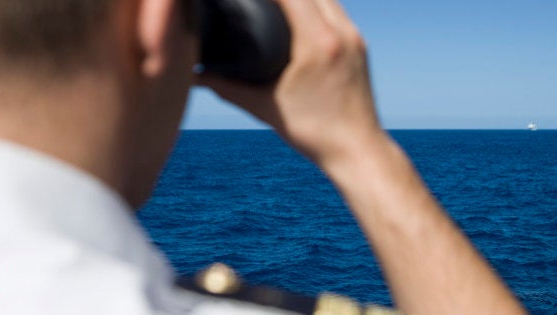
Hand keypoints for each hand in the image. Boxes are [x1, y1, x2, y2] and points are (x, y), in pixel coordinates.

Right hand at [196, 0, 386, 166]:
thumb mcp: (264, 108)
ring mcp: (355, 37)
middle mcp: (342, 32)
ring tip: (275, 4)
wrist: (357, 150)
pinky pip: (337, 11)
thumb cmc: (314, 133)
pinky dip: (317, 4)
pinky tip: (301, 12)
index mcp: (318, 42)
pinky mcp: (360, 46)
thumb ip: (226, 88)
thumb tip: (195, 76)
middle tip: (258, 1)